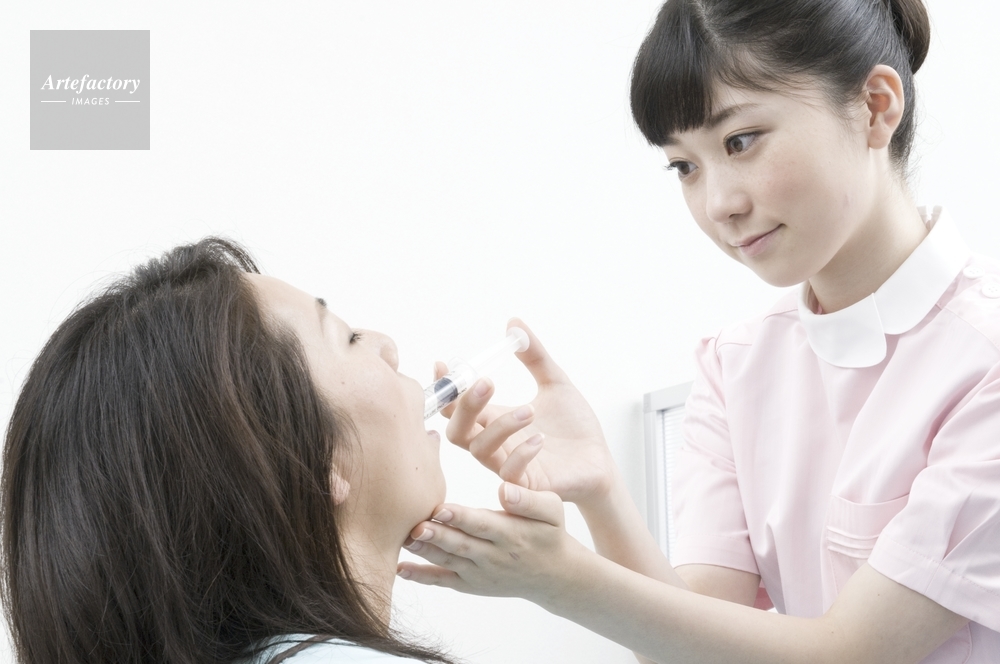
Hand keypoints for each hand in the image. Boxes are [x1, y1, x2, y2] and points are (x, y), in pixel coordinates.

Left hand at [397, 483, 590, 604]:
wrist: (555, 575)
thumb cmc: (549, 533)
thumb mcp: (552, 511)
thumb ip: (529, 500)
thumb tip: (504, 490)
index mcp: (512, 534)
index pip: (482, 524)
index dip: (461, 517)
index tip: (441, 508)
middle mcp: (494, 556)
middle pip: (461, 544)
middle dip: (437, 536)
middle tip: (416, 526)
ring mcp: (480, 573)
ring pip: (449, 562)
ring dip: (425, 553)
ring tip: (404, 541)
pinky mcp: (470, 584)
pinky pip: (444, 581)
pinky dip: (422, 577)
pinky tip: (402, 569)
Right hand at [437, 318, 617, 509]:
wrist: (600, 460)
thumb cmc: (574, 427)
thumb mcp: (556, 383)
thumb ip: (534, 356)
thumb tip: (515, 324)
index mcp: (495, 420)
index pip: (457, 408)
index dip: (447, 389)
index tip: (445, 364)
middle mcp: (495, 444)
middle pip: (457, 432)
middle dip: (465, 407)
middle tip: (488, 383)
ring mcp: (508, 466)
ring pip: (480, 451)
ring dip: (500, 426)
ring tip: (530, 410)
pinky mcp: (527, 486)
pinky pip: (509, 474)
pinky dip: (520, 454)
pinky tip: (540, 439)